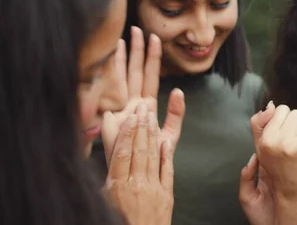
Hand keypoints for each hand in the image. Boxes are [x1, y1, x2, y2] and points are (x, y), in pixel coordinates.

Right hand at [102, 26, 184, 165]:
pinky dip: (108, 75)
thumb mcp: (169, 135)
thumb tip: (178, 91)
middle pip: (134, 71)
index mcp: (145, 106)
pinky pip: (107, 92)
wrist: (136, 175)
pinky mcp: (107, 116)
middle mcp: (130, 102)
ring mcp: (117, 107)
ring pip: (120, 76)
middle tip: (137, 28)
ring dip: (122, 58)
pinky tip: (108, 58)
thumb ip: (175, 114)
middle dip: (136, 50)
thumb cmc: (152, 156)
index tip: (155, 38)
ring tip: (122, 37)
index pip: (149, 76)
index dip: (153, 58)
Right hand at [104, 103, 174, 224]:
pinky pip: (167, 172)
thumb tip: (108, 157)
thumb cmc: (118, 222)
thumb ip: (107, 179)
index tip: (129, 117)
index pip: (122, 154)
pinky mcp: (166, 196)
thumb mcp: (104, 200)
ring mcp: (153, 190)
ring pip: (153, 157)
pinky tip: (165, 142)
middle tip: (143, 108)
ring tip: (152, 117)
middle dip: (141, 127)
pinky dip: (166, 156)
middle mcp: (136, 186)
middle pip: (139, 151)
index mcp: (116, 187)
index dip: (126, 133)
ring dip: (152, 135)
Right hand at [239, 102, 296, 224]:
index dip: (284, 121)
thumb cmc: (277, 171)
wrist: (294, 196)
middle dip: (296, 126)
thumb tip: (270, 105)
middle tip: (292, 144)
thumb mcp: (261, 148)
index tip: (283, 135)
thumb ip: (260, 124)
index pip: (281, 109)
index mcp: (267, 140)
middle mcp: (283, 142)